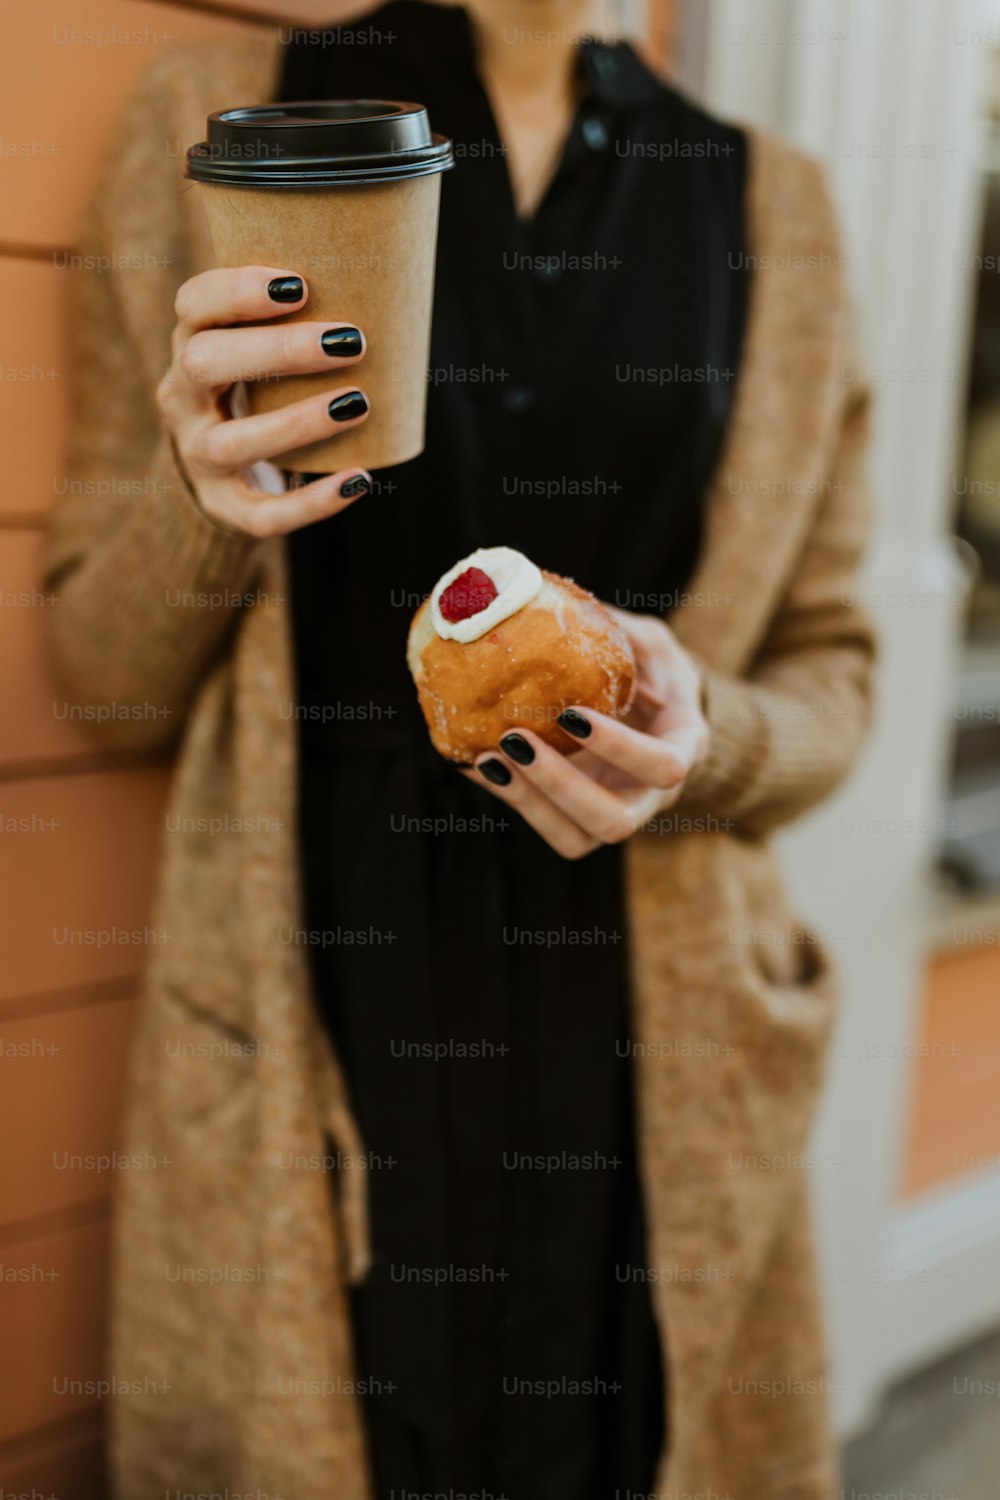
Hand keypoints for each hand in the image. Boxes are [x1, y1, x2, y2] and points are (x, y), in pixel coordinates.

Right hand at [156, 267, 370, 536]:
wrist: (219, 468)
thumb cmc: (257, 386)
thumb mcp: (254, 344)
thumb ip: (291, 315)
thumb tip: (384, 271)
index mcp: (189, 344)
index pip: (193, 305)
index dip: (237, 291)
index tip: (299, 285)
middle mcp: (182, 399)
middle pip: (206, 363)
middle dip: (278, 351)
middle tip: (351, 341)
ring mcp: (199, 457)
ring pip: (233, 443)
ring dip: (298, 422)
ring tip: (358, 404)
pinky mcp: (224, 506)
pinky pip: (262, 514)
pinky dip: (311, 503)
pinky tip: (357, 480)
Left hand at [465, 609, 708, 859]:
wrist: (656, 715)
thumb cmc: (655, 672)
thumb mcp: (651, 643)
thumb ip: (622, 632)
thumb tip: (558, 604)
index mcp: (682, 748)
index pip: (664, 766)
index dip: (619, 748)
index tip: (571, 713)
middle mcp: (651, 795)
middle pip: (615, 821)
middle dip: (560, 785)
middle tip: (515, 738)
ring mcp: (612, 813)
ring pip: (576, 839)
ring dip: (527, 801)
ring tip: (487, 757)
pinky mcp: (577, 820)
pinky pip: (545, 825)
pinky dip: (507, 797)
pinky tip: (473, 762)